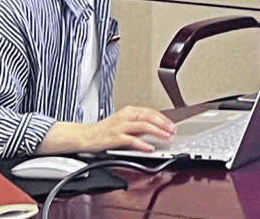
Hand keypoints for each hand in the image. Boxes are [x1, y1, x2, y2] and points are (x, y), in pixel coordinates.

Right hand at [49, 107, 173, 153]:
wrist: (85, 136)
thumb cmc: (104, 131)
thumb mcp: (123, 123)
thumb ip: (138, 124)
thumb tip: (155, 129)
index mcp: (128, 111)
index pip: (150, 112)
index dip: (163, 118)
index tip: (172, 124)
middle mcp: (125, 116)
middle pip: (149, 117)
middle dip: (163, 124)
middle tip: (173, 130)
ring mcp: (120, 126)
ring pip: (143, 126)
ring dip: (157, 132)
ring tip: (166, 137)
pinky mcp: (115, 137)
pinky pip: (132, 140)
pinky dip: (142, 144)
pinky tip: (150, 148)